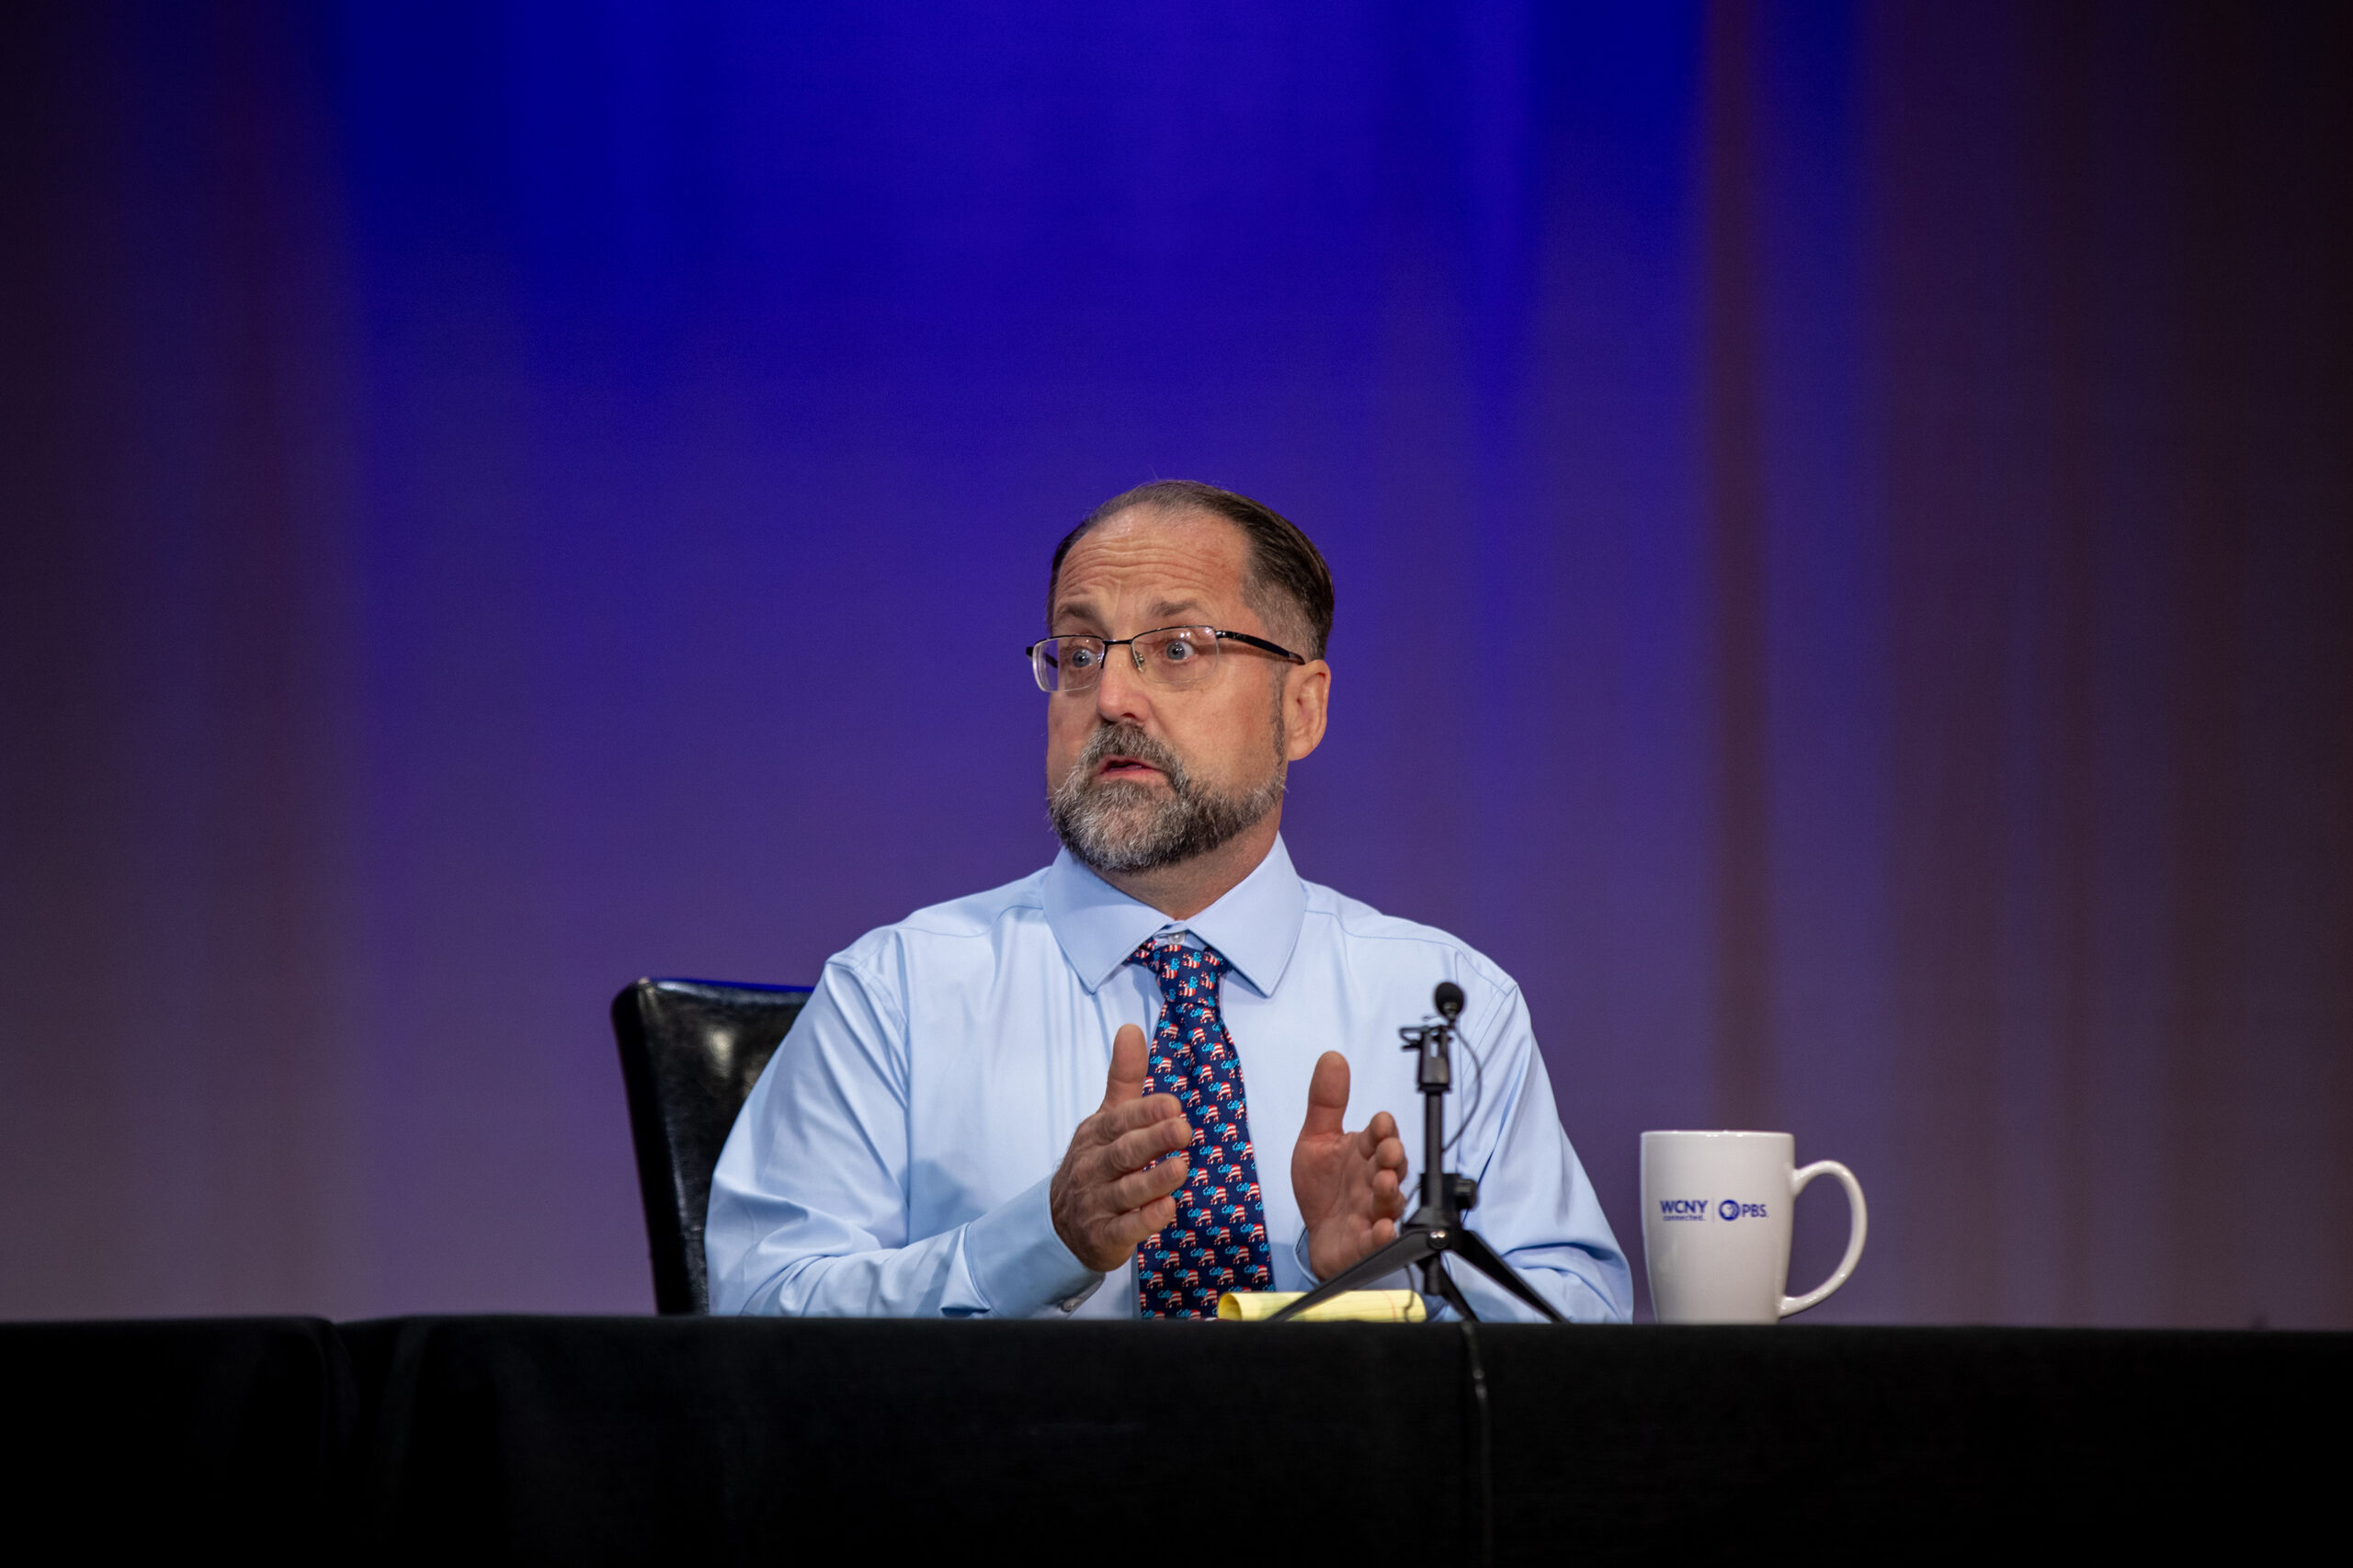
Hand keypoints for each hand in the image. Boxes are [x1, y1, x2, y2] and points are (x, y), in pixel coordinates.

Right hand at [1050, 1024, 1193, 1271]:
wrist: (1060, 1225)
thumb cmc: (1096, 1163)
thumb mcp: (1107, 1119)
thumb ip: (1123, 1078)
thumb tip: (1131, 1028)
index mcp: (1097, 1135)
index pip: (1120, 1120)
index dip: (1146, 1112)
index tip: (1173, 1105)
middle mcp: (1094, 1167)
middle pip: (1124, 1152)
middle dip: (1153, 1140)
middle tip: (1184, 1130)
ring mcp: (1097, 1203)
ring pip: (1126, 1191)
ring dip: (1154, 1180)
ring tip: (1181, 1168)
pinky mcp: (1104, 1237)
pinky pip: (1125, 1229)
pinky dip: (1145, 1220)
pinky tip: (1167, 1210)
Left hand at [1291, 1051, 1410, 1279]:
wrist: (1319, 1236)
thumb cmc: (1324, 1188)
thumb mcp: (1317, 1140)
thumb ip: (1326, 1101)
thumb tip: (1332, 1056)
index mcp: (1365, 1153)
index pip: (1381, 1136)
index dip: (1383, 1130)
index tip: (1381, 1122)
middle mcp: (1374, 1181)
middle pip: (1391, 1167)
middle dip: (1392, 1157)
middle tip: (1389, 1150)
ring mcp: (1374, 1212)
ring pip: (1390, 1201)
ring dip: (1390, 1192)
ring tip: (1384, 1182)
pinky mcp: (1367, 1244)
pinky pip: (1379, 1241)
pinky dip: (1382, 1235)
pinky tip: (1381, 1228)